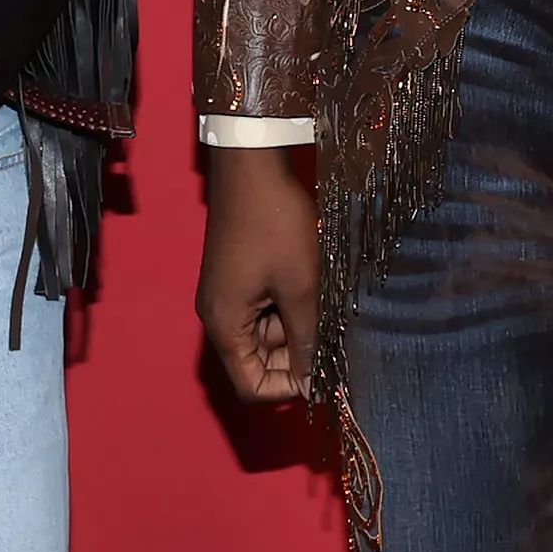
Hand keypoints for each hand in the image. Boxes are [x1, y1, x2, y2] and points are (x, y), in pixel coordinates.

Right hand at [198, 143, 319, 403]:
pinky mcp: (237, 276)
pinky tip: (313, 287)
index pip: (251, 385)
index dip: (290, 387)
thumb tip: (315, 385)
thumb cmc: (275, 225)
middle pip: (258, 360)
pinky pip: (264, 309)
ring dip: (298, 327)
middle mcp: (219, 316)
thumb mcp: (300, 288)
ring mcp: (227, 294)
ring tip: (326, 303)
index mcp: (224, 325)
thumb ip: (308, 341)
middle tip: (334, 332)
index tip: (325, 370)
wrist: (252, 164)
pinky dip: (290, 306)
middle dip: (297, 354)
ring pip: (266, 334)